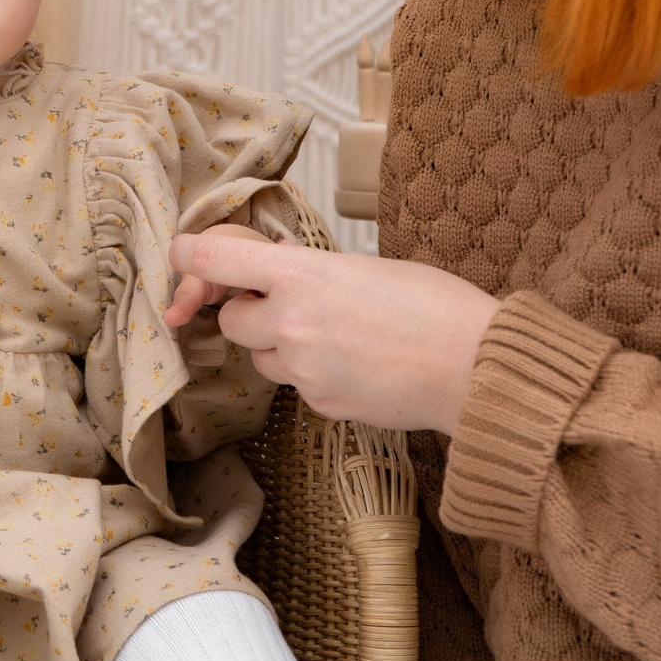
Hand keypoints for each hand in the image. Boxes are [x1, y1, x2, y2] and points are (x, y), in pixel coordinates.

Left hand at [166, 229, 499, 432]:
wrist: (476, 367)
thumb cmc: (435, 305)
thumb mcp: (361, 266)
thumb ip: (308, 272)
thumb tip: (276, 277)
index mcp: (302, 275)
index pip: (214, 259)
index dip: (190, 257)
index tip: (184, 255)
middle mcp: (291, 323)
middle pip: (230, 318)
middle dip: (250, 310)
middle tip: (291, 302)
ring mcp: (303, 370)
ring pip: (261, 357)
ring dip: (279, 345)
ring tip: (338, 336)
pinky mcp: (320, 404)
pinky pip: (296, 386)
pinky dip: (313, 375)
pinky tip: (357, 364)